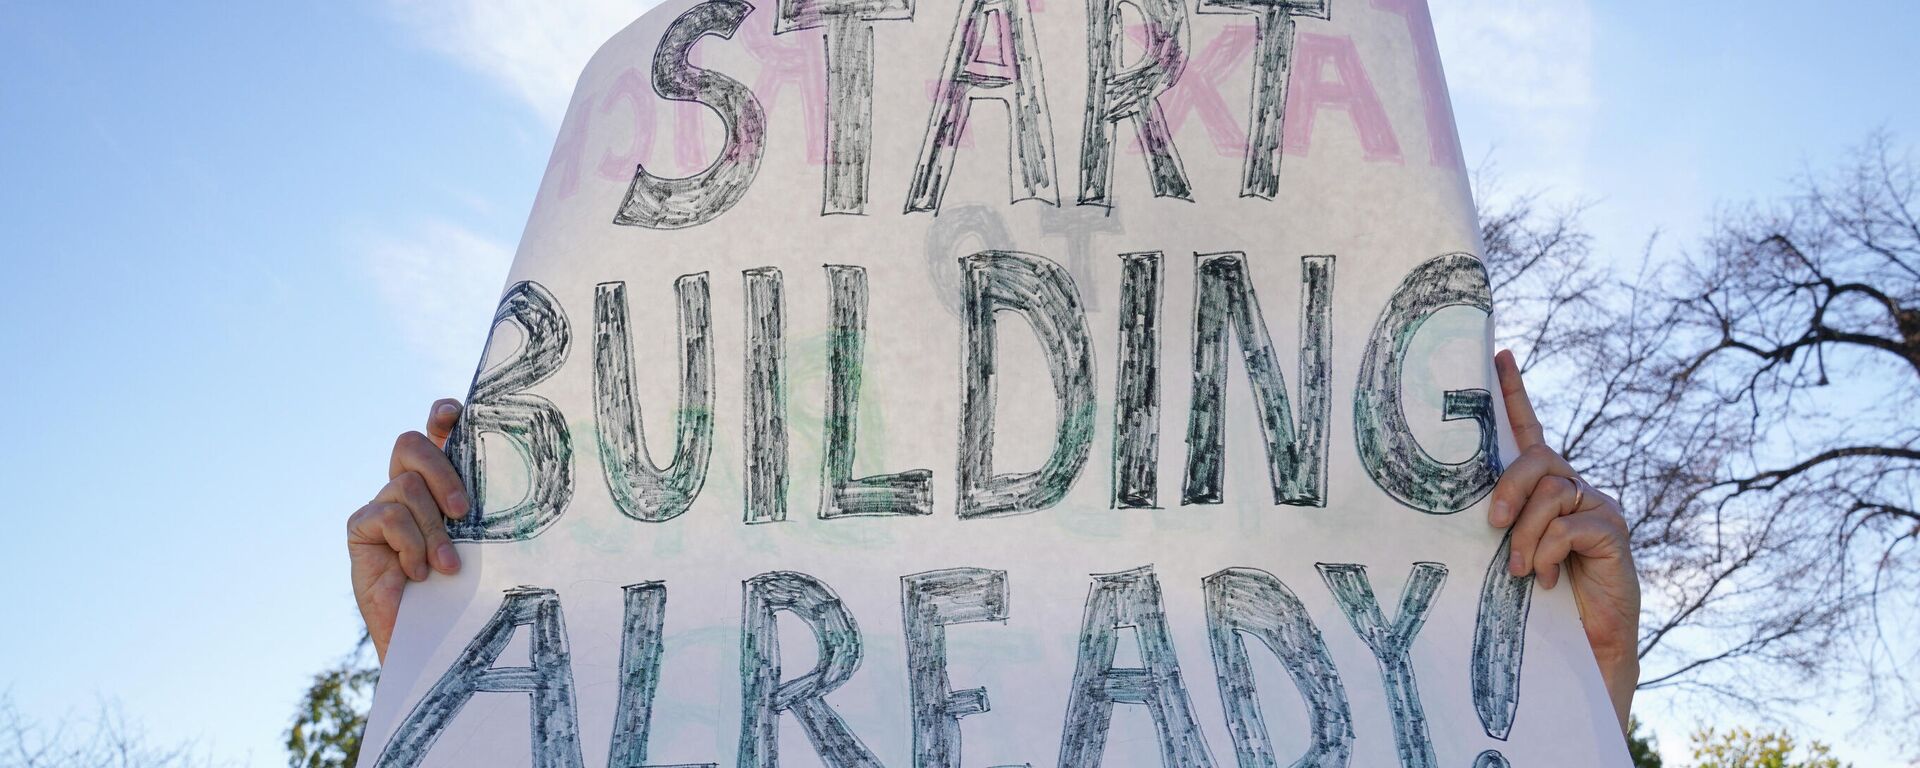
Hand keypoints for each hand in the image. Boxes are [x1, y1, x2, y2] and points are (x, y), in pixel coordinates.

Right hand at [348, 399, 470, 662]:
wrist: (432, 641)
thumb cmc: (467, 590)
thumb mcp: (485, 542)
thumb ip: (487, 508)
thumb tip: (523, 474)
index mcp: (442, 482)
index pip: (437, 432)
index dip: (443, 416)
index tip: (454, 414)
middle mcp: (409, 487)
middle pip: (411, 444)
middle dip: (441, 470)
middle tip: (464, 512)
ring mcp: (382, 506)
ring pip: (404, 486)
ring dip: (432, 529)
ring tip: (448, 566)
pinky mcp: (361, 530)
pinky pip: (386, 515)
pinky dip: (409, 545)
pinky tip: (419, 574)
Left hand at [1489, 350, 1640, 735]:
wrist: (1587, 648)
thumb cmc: (1540, 600)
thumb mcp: (1513, 552)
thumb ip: (1503, 523)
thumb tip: (1476, 511)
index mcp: (1546, 489)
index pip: (1529, 431)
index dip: (1515, 394)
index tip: (1498, 355)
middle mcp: (1576, 489)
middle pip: (1539, 459)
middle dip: (1509, 488)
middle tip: (1491, 525)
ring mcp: (1598, 508)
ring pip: (1553, 494)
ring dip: (1527, 534)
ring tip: (1521, 570)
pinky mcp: (1614, 533)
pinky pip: (1572, 525)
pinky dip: (1551, 551)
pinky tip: (1549, 578)